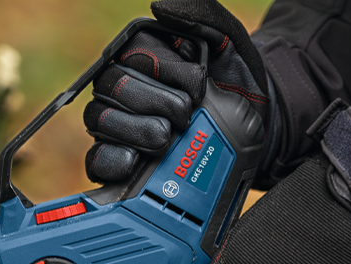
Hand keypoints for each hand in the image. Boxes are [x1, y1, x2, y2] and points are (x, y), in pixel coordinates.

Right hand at [84, 0, 276, 183]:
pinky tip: (133, 161)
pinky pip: (96, 158)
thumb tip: (159, 7)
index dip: (163, 71)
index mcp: (144, 52)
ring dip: (133, 130)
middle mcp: (123, 84)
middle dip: (150, 101)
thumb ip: (200, 16)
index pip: (132, 55)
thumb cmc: (234, 80)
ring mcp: (116, 120)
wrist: (253, 125)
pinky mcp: (117, 155)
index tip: (197, 87)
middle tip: (184, 115)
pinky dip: (110, 160)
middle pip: (110, 86)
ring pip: (98, 119)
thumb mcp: (228, 42)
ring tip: (165, 139)